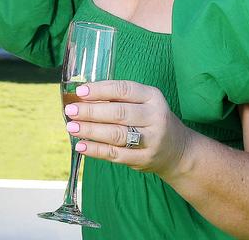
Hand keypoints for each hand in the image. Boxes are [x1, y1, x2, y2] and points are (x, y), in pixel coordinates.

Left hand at [64, 79, 193, 175]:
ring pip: (116, 134)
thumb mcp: (143, 103)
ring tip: (72, 127)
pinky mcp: (144, 159)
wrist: (178, 151)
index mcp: (153, 97)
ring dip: (90, 130)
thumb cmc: (151, 120)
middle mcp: (155, 117)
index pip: (124, 90)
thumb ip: (117, 99)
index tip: (80, 91)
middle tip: (70, 110)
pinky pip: (116, 154)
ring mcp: (152, 140)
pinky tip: (81, 145)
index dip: (100, 90)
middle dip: (91, 111)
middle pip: (118, 113)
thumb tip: (82, 97)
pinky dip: (96, 150)